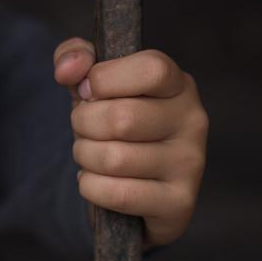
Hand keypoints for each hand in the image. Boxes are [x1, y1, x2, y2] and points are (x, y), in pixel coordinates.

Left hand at [53, 37, 208, 245]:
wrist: (132, 187)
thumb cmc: (112, 124)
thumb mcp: (91, 85)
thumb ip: (75, 58)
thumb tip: (68, 69)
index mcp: (178, 84)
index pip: (150, 69)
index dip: (104, 79)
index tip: (89, 91)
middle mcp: (193, 120)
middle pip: (121, 118)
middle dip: (83, 124)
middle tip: (85, 129)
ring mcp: (190, 164)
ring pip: (114, 158)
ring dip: (85, 157)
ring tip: (92, 155)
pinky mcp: (179, 203)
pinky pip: (116, 193)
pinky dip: (91, 187)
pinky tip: (99, 181)